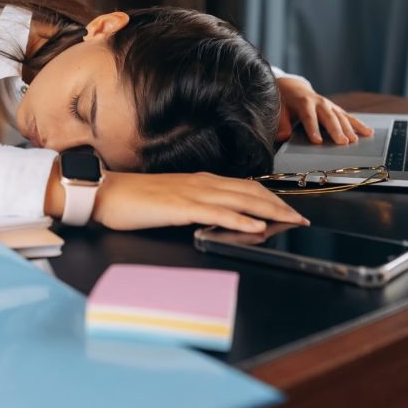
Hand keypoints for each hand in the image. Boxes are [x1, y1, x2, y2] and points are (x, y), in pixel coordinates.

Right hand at [91, 171, 308, 232]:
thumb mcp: (170, 200)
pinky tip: (256, 226)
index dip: (271, 198)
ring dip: (269, 211)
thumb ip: (194, 205)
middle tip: (300, 219)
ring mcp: (192, 194)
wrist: (106, 193)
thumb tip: (216, 216)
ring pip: (241, 200)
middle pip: (250, 191)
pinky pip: (217, 213)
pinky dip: (240, 219)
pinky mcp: (181, 207)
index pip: (245, 187)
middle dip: (280, 205)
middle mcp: (201, 183)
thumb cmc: (133, 199)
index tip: (290, 210)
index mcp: (200, 181)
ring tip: (290, 221)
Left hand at [276, 77, 373, 144]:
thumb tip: (283, 136)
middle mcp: (319, 102)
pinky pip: (349, 117)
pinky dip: (359, 125)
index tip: (317, 141)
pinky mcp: (336, 109)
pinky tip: (368, 132)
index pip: (309, 116)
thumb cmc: (284, 101)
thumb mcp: (279, 109)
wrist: (293, 87)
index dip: (313, 128)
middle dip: (336, 130)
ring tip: (354, 141)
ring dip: (349, 129)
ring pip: (341, 116)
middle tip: (342, 143)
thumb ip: (281, 123)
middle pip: (329, 117)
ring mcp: (329, 105)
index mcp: (304, 102)